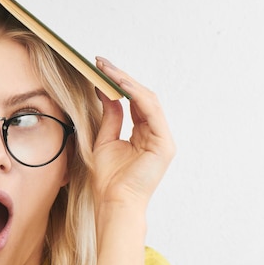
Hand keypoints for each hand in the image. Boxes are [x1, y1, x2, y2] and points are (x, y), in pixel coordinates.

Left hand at [91, 57, 175, 211]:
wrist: (114, 202)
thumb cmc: (108, 179)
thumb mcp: (105, 140)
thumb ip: (110, 117)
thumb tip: (105, 92)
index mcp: (144, 134)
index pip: (133, 102)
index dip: (118, 84)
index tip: (99, 68)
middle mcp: (156, 134)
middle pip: (142, 97)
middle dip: (121, 78)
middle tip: (101, 63)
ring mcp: (162, 139)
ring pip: (148, 100)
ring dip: (126, 82)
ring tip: (106, 70)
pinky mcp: (164, 144)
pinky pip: (151, 112)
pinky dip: (136, 96)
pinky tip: (119, 85)